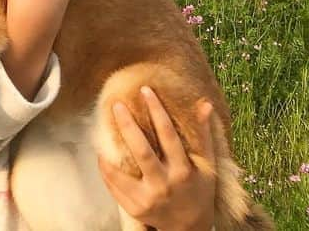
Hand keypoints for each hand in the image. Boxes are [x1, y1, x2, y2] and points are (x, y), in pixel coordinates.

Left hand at [98, 89, 216, 230]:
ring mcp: (147, 199)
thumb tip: (204, 104)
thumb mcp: (207, 166)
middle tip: (117, 104)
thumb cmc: (199, 191)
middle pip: (142, 152)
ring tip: (101, 129)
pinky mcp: (134, 208)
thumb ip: (205, 135)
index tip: (146, 90)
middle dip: (128, 126)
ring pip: (121, 172)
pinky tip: (101, 153)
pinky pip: (114, 186)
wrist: (189, 228)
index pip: (169, 136)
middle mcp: (165, 185)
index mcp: (183, 171)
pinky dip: (105, 169)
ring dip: (108, 151)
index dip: (157, 111)